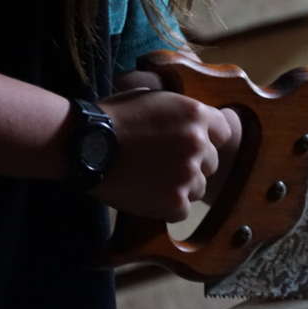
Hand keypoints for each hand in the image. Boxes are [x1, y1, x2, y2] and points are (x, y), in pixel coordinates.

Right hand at [92, 89, 234, 221]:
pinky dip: (165, 207)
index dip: (207, 139)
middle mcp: (198, 143)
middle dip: (192, 165)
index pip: (223, 131)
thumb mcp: (153, 98)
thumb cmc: (112, 118)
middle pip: (211, 163)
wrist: (84, 145)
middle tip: (161, 163)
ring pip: (198, 188)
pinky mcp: (175, 202)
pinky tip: (144, 194)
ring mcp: (188, 174)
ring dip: (179, 187)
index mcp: (195, 114)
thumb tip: (201, 120)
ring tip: (150, 179)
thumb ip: (181, 110)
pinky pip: (181, 210)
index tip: (191, 145)